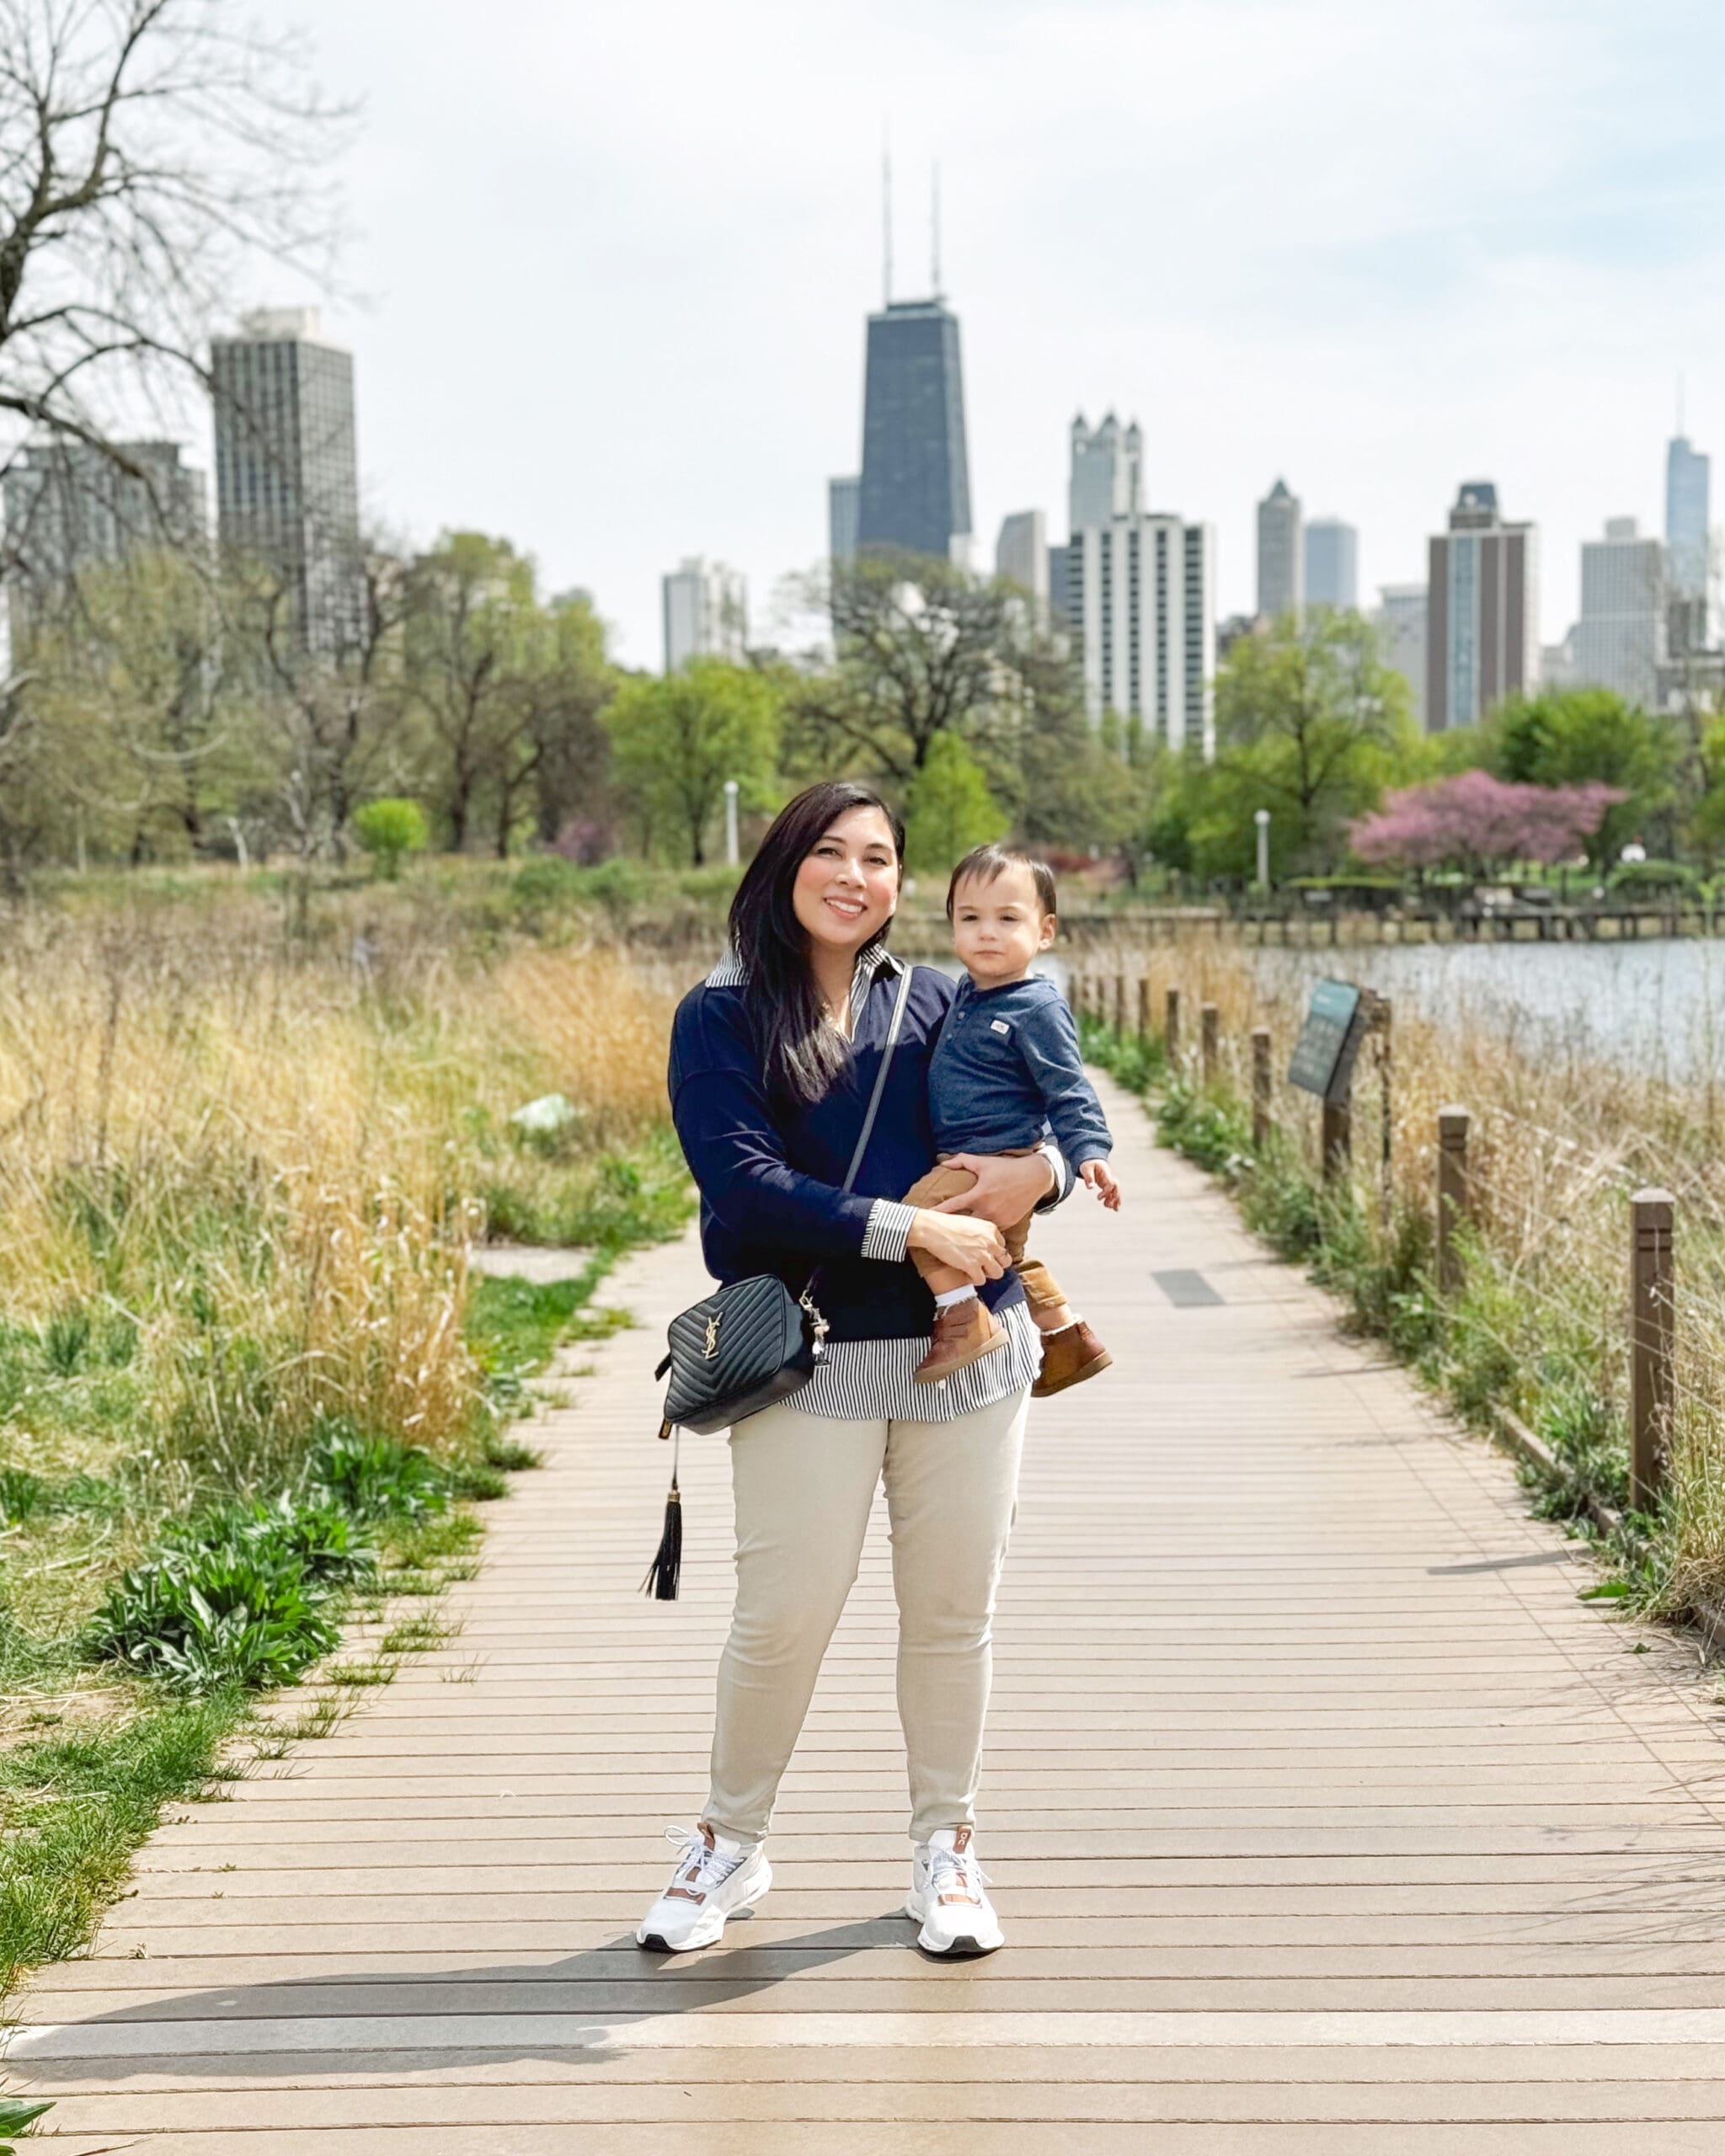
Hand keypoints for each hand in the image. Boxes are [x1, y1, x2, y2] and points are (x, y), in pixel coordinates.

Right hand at [907, 1209, 1007, 1286]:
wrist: (933, 1229)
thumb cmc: (946, 1224)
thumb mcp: (971, 1222)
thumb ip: (982, 1233)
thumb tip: (983, 1246)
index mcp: (991, 1229)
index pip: (1003, 1246)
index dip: (994, 1253)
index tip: (984, 1255)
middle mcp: (991, 1242)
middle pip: (1005, 1261)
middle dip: (995, 1265)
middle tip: (983, 1266)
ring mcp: (983, 1255)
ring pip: (997, 1273)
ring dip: (987, 1274)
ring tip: (975, 1271)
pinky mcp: (972, 1266)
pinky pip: (981, 1280)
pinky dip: (973, 1280)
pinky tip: (966, 1274)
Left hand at [934, 1150, 1055, 1227]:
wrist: (1034, 1177)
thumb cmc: (1007, 1168)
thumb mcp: (984, 1162)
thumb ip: (962, 1161)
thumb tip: (942, 1162)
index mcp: (978, 1194)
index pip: (953, 1206)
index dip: (938, 1211)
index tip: (926, 1216)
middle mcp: (987, 1209)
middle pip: (964, 1224)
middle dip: (952, 1227)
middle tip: (939, 1230)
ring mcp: (998, 1218)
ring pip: (978, 1231)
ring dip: (969, 1232)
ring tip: (956, 1237)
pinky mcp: (1008, 1224)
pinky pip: (992, 1232)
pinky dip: (984, 1233)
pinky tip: (976, 1237)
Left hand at [1081, 1159, 1121, 1210]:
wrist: (1091, 1159)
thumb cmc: (1088, 1163)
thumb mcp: (1086, 1169)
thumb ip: (1088, 1178)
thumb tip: (1090, 1188)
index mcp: (1105, 1172)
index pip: (1110, 1183)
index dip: (1107, 1191)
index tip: (1099, 1197)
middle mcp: (1109, 1177)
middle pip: (1116, 1187)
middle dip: (1115, 1197)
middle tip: (1109, 1205)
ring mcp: (1109, 1180)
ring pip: (1116, 1191)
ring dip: (1116, 1200)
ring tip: (1115, 1209)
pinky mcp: (1106, 1184)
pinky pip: (1112, 1192)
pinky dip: (1113, 1199)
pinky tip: (1113, 1207)